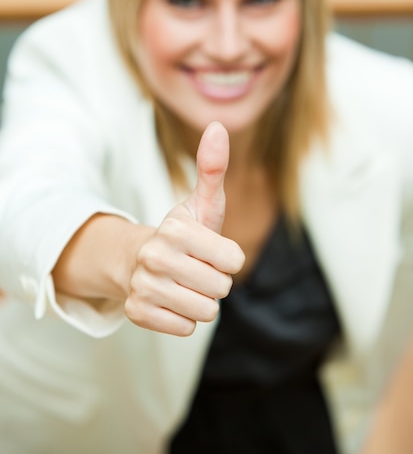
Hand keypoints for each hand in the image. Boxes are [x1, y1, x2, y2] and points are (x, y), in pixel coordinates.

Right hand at [124, 121, 244, 335]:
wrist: (138, 260)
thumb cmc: (182, 233)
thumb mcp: (201, 203)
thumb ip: (213, 168)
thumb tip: (217, 125)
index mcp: (176, 229)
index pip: (234, 261)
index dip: (229, 258)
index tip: (211, 250)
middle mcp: (155, 257)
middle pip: (220, 289)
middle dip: (215, 280)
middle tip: (196, 268)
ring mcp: (143, 286)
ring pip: (205, 312)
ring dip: (200, 301)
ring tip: (184, 284)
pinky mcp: (137, 313)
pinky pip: (185, 328)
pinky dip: (183, 318)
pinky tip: (170, 299)